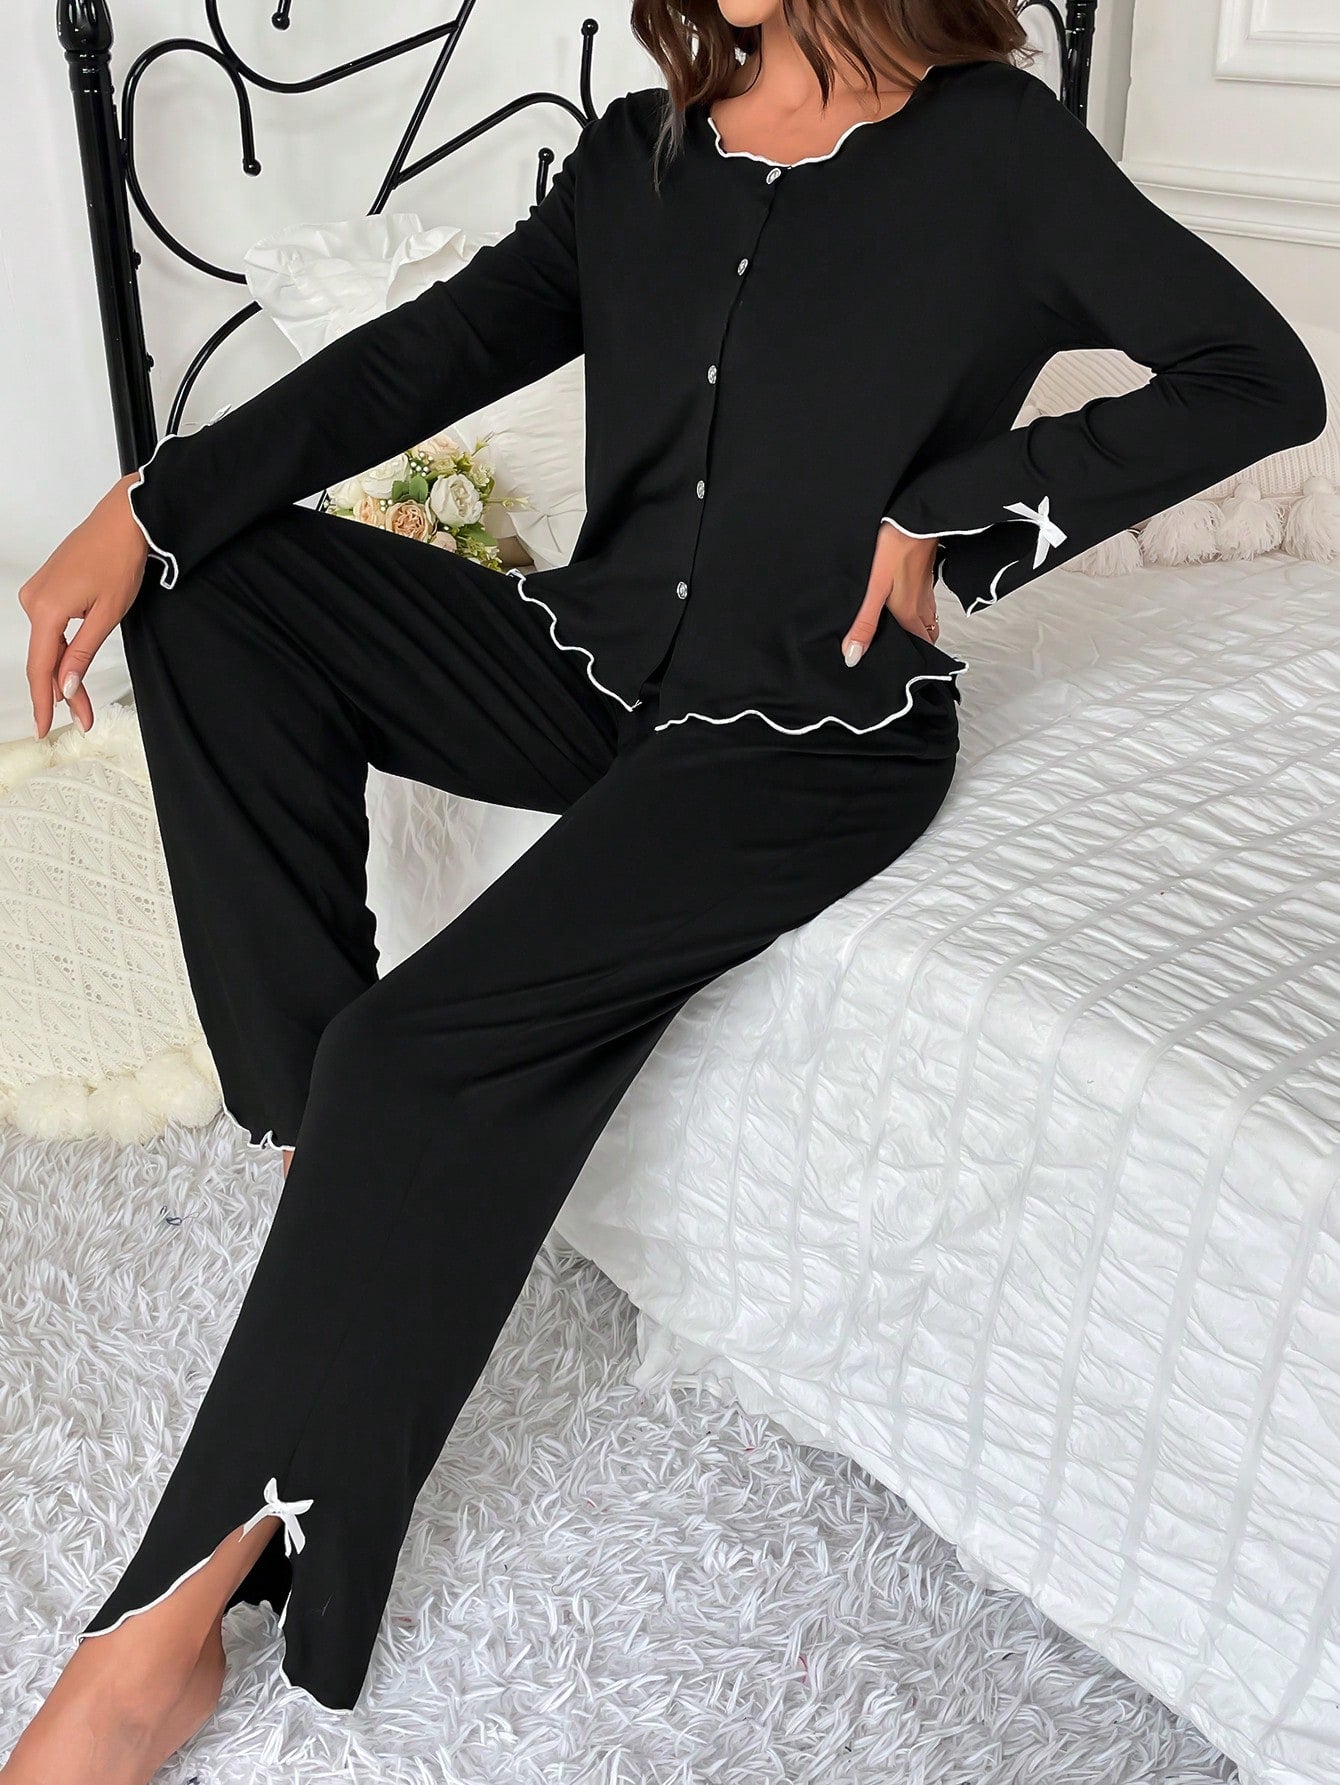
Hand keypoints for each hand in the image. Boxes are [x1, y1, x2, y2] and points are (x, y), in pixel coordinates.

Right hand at [20, 474, 148, 737]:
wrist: (121, 522)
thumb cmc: (119, 562)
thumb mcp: (108, 615)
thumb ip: (82, 653)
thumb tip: (65, 687)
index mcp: (45, 610)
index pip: (41, 668)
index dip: (44, 701)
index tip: (45, 728)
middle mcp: (32, 601)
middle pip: (44, 659)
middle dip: (62, 694)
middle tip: (82, 721)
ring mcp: (35, 592)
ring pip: (47, 646)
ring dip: (63, 674)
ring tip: (82, 705)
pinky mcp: (45, 588)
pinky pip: (49, 628)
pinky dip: (61, 651)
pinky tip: (71, 670)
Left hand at [841, 523, 939, 667]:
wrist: (914, 516)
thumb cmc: (895, 548)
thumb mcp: (874, 590)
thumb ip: (865, 623)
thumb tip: (853, 657)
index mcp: (910, 613)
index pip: (921, 647)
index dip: (913, 660)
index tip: (903, 669)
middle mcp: (922, 604)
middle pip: (925, 635)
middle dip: (917, 646)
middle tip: (899, 654)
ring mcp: (926, 587)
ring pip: (927, 617)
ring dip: (917, 627)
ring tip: (898, 633)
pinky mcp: (925, 571)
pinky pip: (925, 599)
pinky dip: (917, 608)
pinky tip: (901, 601)